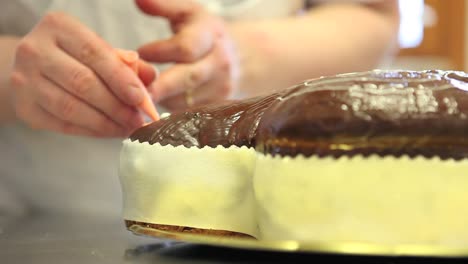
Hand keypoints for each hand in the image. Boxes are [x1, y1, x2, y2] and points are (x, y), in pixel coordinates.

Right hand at [9, 12, 156, 136]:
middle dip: (117, 106)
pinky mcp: (24, 108)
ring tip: (129, 128)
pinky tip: (111, 131)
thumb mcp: (100, 50)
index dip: (121, 79)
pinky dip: (92, 131)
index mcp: (58, 27)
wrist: (35, 69)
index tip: (141, 99)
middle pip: (83, 83)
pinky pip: (63, 125)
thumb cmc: (76, 57)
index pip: (94, 54)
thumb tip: (151, 78)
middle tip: (139, 120)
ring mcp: (24, 80)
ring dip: (106, 123)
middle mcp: (35, 50)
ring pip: (72, 108)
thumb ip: (127, 63)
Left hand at [136, 0, 239, 110]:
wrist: (239, 58)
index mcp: (211, 35)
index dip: (161, 52)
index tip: (140, 53)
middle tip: (136, 91)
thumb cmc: (203, 33)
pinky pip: (191, 112)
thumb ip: (164, 6)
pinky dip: (171, 110)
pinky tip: (156, 107)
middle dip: (161, 86)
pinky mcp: (218, 105)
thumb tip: (139, 0)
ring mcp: (221, 86)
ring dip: (163, 99)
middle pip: (189, 77)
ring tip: (141, 97)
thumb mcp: (187, 13)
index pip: (186, 47)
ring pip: (188, 99)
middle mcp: (220, 62)